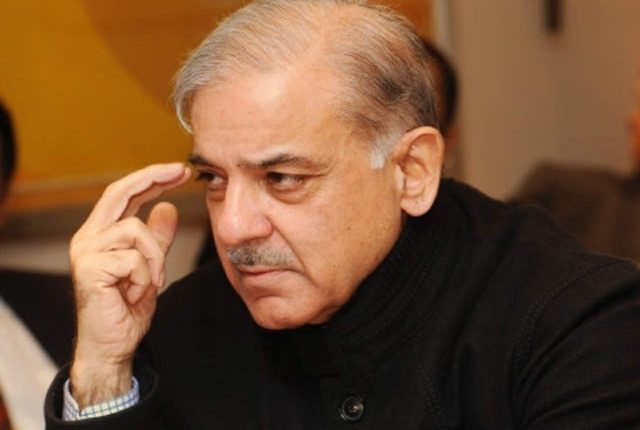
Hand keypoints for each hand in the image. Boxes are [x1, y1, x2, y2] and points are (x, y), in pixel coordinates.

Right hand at [69, 163, 190, 406]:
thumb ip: (157, 238)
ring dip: (155, 258)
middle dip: (153, 178)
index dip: (151, 178)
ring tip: (151, 283)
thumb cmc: (127, 309)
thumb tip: (167, 208)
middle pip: (119, 192)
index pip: (124, 194)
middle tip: (182, 171)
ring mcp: (86, 252)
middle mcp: (88, 237)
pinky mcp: (90, 268)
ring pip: (135, 230)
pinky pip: (134, 259)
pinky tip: (134, 294)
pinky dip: (145, 277)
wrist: (114, 345)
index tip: (179, 170)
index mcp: (101, 234)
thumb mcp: (151, 266)